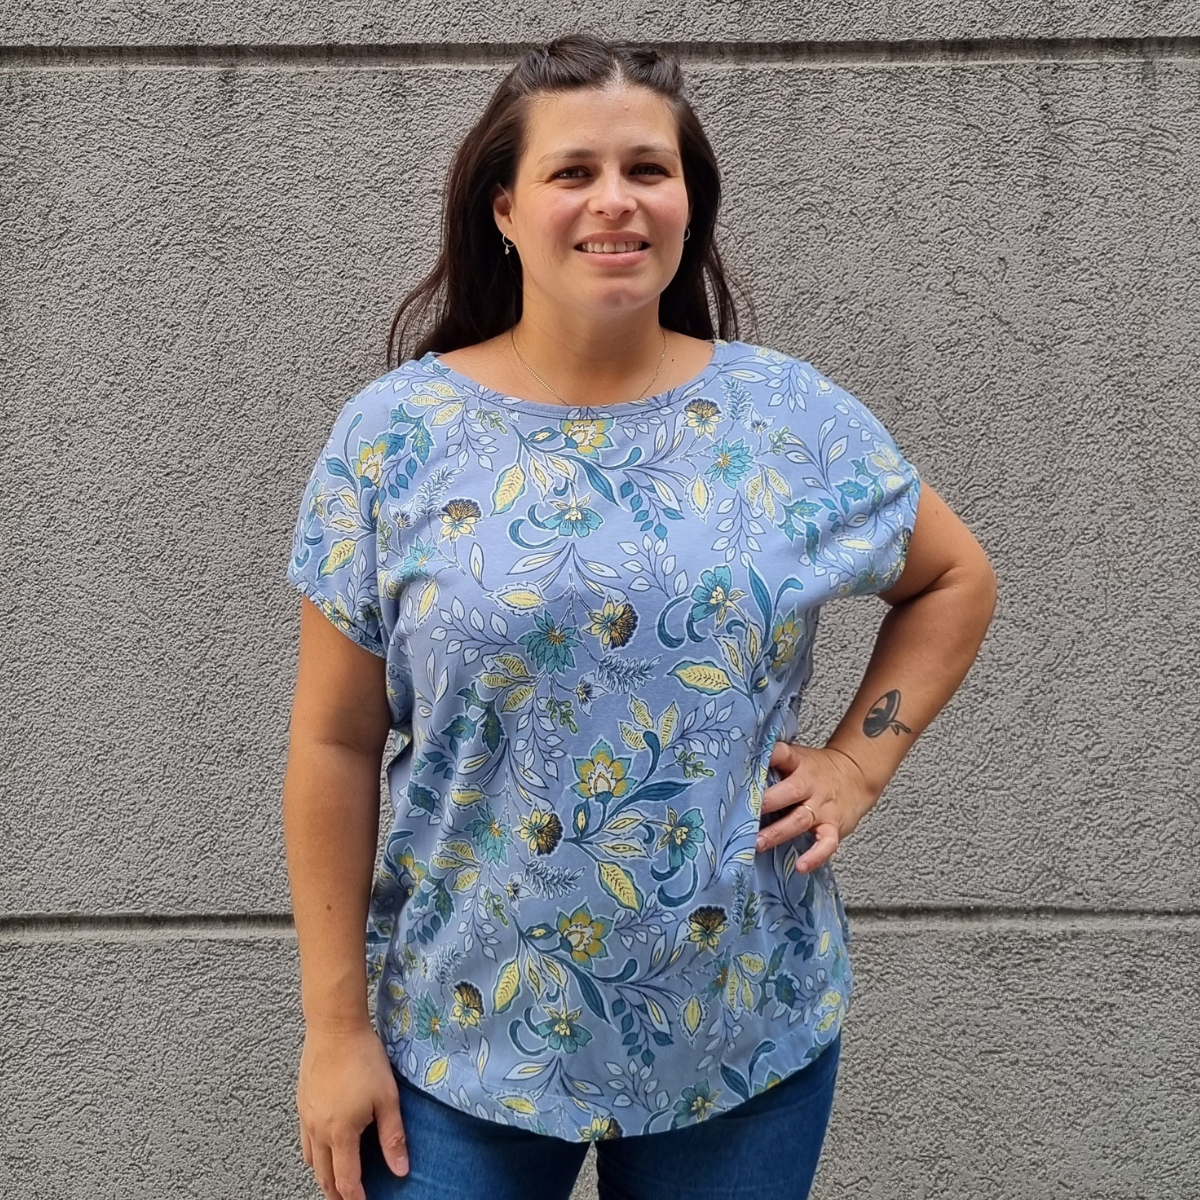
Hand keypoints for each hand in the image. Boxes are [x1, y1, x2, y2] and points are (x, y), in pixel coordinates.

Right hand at [297, 1020, 408, 1198]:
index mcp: (341, 1133)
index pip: (346, 1179)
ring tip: (336, 1179)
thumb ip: (393, 1137)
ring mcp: (306, 1117)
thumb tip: (401, 1170)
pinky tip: (325, 1146)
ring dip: (323, 1174)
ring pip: (311, 1160)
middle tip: (349, 1198)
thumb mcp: (387, 1098)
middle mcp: (318, 1130)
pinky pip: (304, 1139)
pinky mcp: (301, 1102)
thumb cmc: (363, 1057)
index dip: (355, 1197)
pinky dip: (314, 1153)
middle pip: (324, 1175)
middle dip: (336, 1192)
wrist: (334, 1026)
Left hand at [755, 742, 878, 871]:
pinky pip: (826, 844)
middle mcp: (810, 785)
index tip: (749, 762)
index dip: (770, 756)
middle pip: (789, 791)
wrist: (856, 775)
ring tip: (758, 843)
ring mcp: (822, 807)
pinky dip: (815, 856)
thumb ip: (773, 764)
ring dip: (778, 832)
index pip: (784, 754)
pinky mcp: (834, 827)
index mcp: (798, 763)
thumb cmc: (816, 770)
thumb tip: (735, 768)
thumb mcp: (797, 759)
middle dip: (767, 802)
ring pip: (800, 819)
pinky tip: (801, 866)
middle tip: (743, 814)